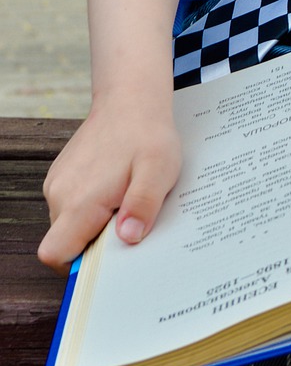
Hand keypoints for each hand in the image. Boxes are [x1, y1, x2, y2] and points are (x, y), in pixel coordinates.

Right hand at [39, 94, 181, 272]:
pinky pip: (71, 206)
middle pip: (66, 243)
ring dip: (96, 222)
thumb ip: (143, 204)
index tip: (108, 255)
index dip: (77, 265)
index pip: (56, 254)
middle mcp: (60, 194)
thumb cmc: (147, 134)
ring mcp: (59, 184)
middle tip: (128, 221)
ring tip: (125, 199)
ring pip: (69, 225)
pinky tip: (117, 188)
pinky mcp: (63, 177)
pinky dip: (92, 207)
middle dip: (96, 242)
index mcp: (79, 200)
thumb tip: (128, 237)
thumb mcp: (159, 170)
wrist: (131, 100)